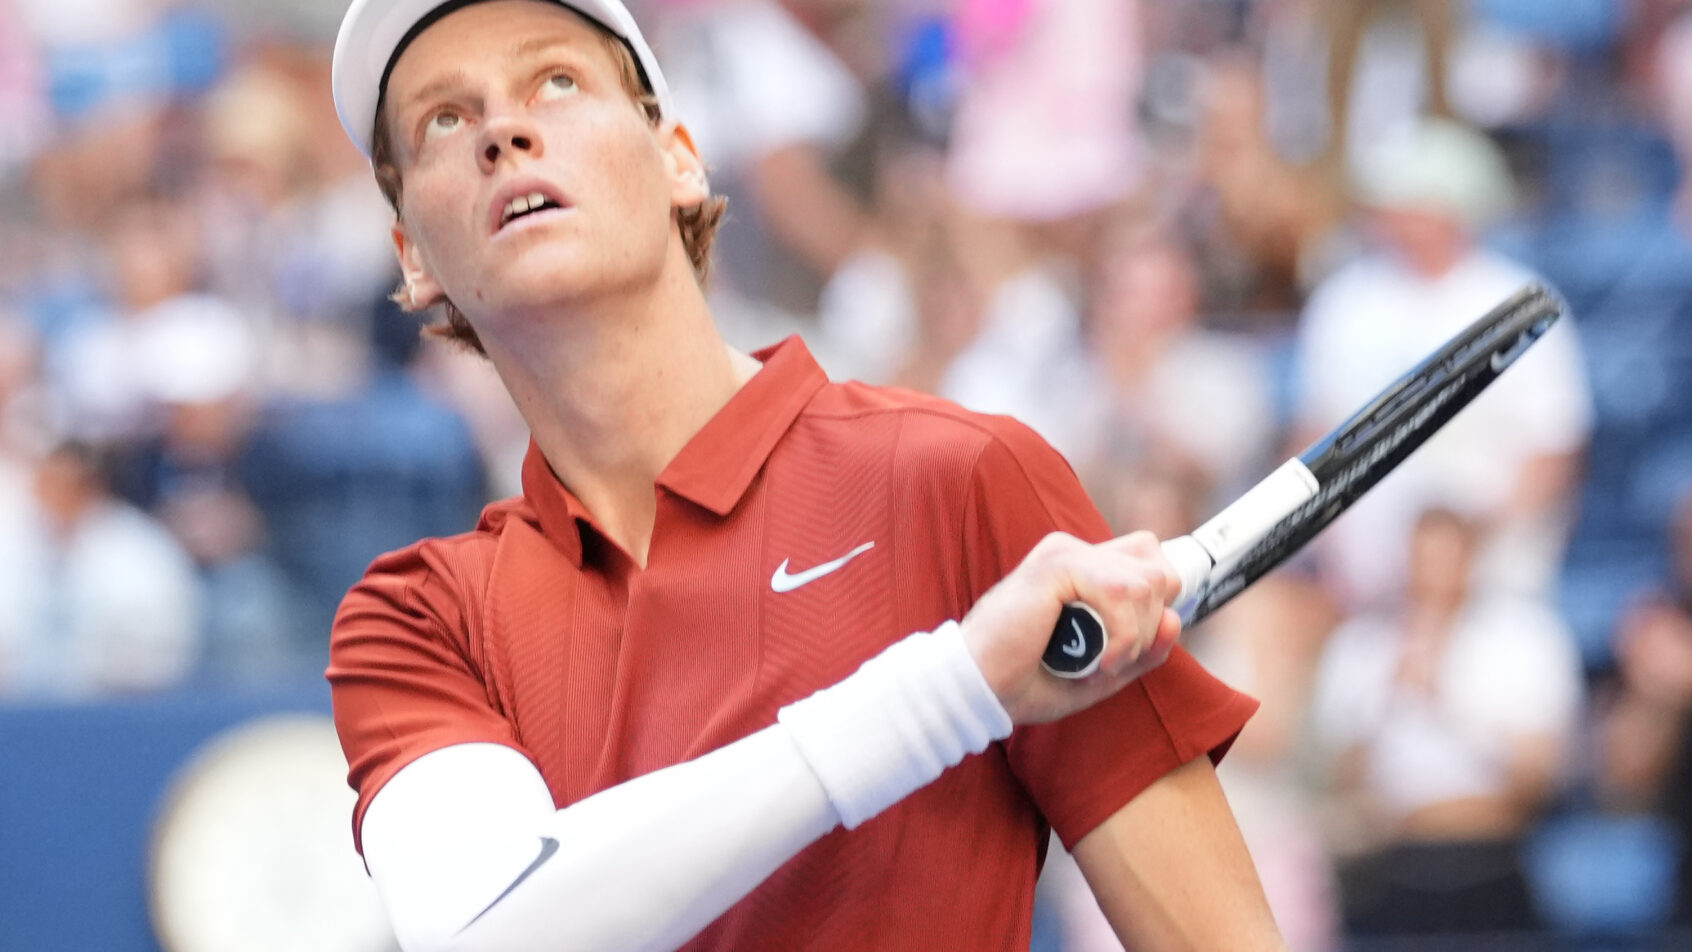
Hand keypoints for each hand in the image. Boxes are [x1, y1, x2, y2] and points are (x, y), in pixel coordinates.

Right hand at [961, 531, 1181, 724]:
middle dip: (1150, 624)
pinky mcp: (1057, 564)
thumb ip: (1142, 649)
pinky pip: (1124, 593)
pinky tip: (1099, 661)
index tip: (1136, 645)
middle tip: (1113, 659)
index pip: (1149, 558)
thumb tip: (1175, 619)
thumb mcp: (1101, 673)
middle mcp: (1075, 551)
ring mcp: (1065, 552)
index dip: (1156, 601)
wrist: (975, 689)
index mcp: (1081, 567)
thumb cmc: (1026, 682)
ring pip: (1147, 583)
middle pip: (1158, 570)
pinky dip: (1123, 637)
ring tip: (1101, 663)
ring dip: (1136, 636)